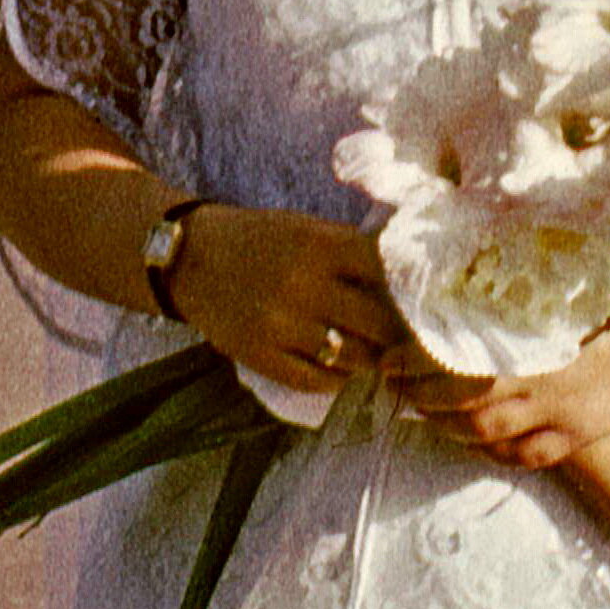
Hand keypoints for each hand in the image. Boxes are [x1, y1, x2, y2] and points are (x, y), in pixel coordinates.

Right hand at [169, 206, 399, 403]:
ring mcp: (280, 324)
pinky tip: (340, 371)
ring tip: (374, 355)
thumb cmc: (258, 239)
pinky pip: (316, 380)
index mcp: (319, 245)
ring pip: (352, 357)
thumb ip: (351, 249)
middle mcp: (302, 285)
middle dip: (399, 334)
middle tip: (410, 341)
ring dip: (370, 360)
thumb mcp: (305, 228)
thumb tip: (408, 277)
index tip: (421, 302)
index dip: (410, 290)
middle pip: (378, 322)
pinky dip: (336, 380)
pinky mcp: (259, 355)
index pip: (387, 273)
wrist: (187, 257)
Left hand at [387, 316, 609, 470]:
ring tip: (426, 415)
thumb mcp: (549, 294)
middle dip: (421, 398)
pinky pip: (525, 455)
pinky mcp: (577, 433)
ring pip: (487, 432)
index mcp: (525, 338)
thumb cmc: (603, 304)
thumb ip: (504, 302)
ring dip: (449, 428)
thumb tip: (449, 292)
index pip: (450, 357)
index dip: (412, 364)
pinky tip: (476, 444)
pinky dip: (494, 453)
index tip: (386, 361)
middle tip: (397, 390)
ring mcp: (558, 412)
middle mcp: (538, 378)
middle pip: (461, 401)